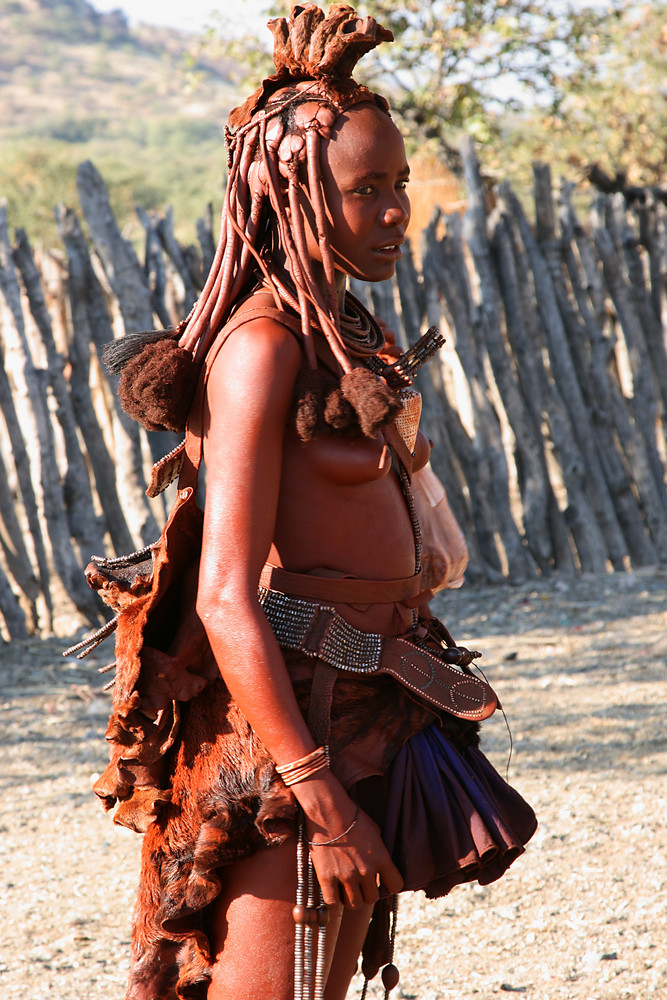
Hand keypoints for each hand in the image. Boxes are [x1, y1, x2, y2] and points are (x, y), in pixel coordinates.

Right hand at [294, 772, 402, 908]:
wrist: (327, 810)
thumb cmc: (351, 817)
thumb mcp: (375, 832)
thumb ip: (380, 853)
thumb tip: (382, 867)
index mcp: (381, 857)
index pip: (395, 885)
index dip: (389, 886)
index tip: (381, 883)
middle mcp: (366, 869)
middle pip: (372, 898)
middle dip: (367, 893)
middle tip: (360, 885)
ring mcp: (346, 875)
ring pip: (354, 904)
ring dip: (351, 898)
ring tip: (346, 888)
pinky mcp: (327, 877)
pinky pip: (333, 901)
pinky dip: (333, 897)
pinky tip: (332, 888)